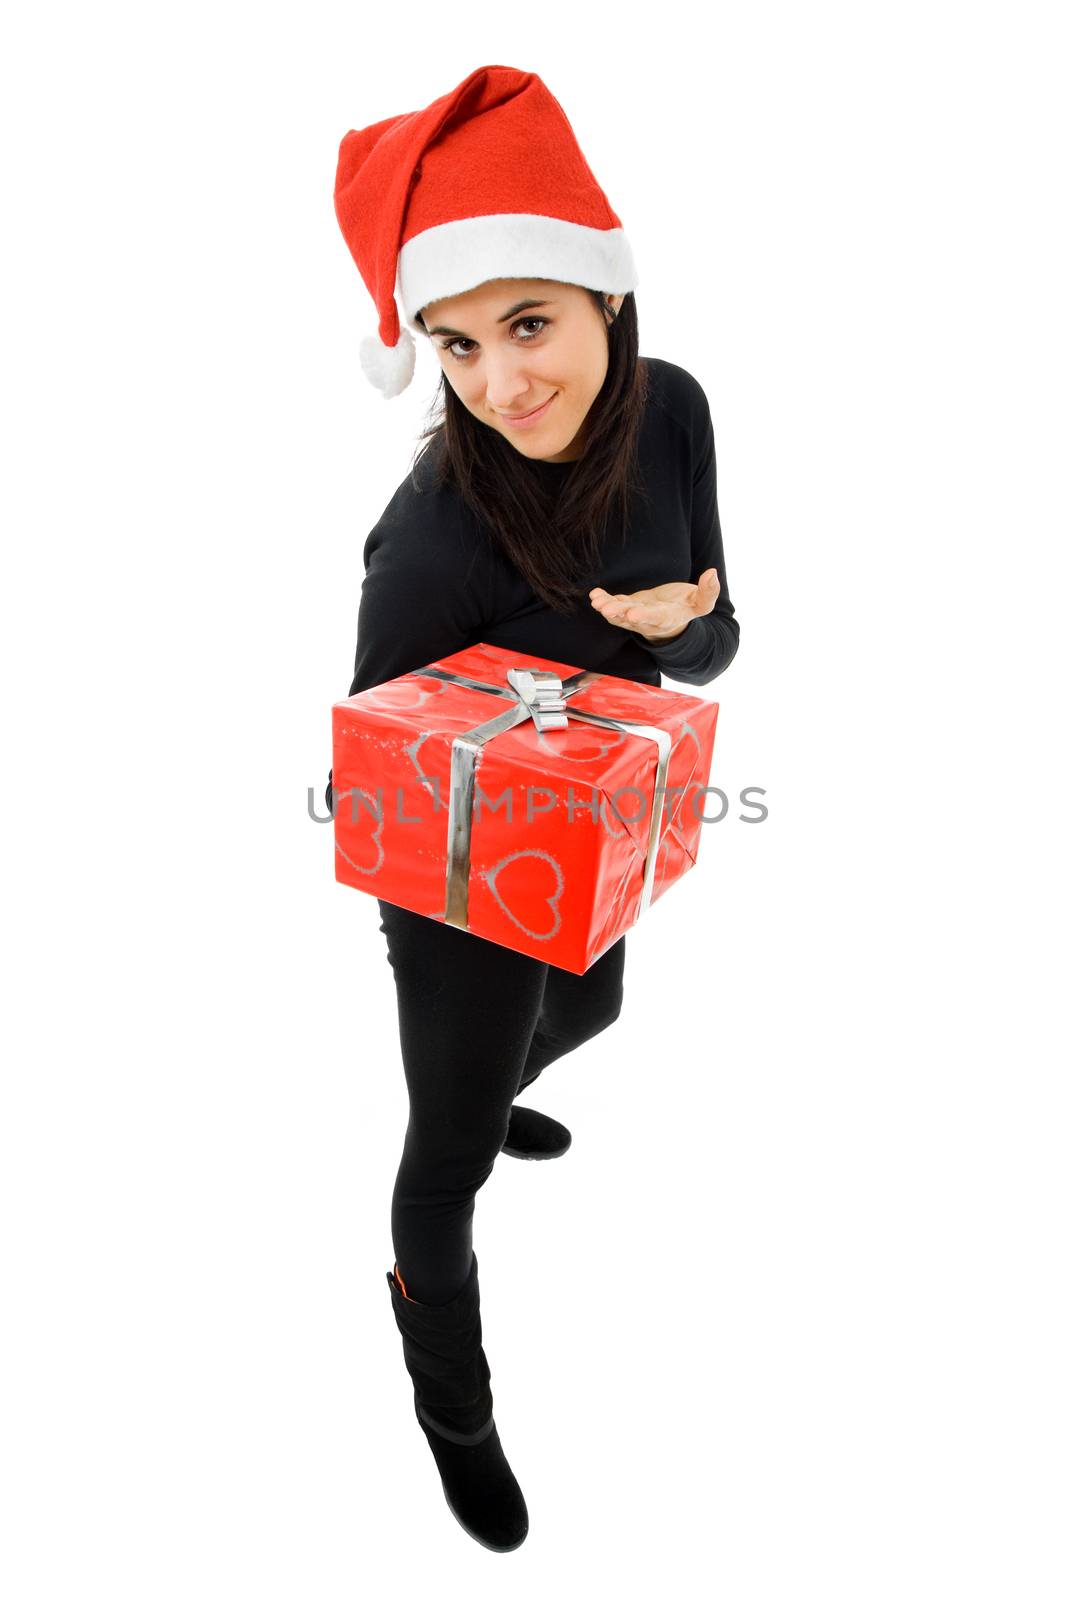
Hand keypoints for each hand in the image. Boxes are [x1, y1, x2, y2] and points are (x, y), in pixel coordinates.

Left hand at [588, 568, 719, 641]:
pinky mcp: (627, 606)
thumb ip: (709, 591)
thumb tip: (713, 572)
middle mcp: (649, 620)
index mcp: (667, 618)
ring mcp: (636, 615)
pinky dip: (605, 600)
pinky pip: (615, 605)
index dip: (644, 616)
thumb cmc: (688, 607)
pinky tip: (595, 595)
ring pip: (620, 615)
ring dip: (608, 608)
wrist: (673, 617)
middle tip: (607, 609)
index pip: (656, 618)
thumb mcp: (702, 603)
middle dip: (619, 613)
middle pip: (632, 618)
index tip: (633, 614)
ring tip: (597, 602)